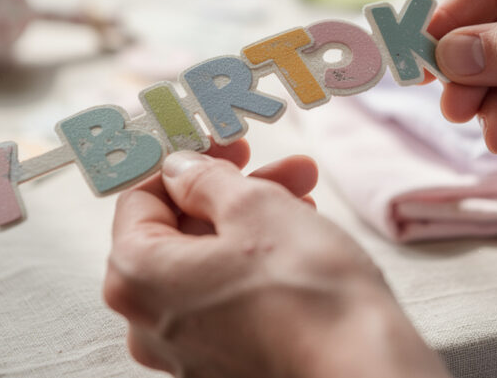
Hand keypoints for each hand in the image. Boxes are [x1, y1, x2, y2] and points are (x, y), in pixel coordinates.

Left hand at [103, 140, 449, 377]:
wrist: (359, 367)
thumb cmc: (306, 291)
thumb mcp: (254, 207)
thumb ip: (205, 179)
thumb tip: (181, 169)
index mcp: (137, 277)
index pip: (140, 198)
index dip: (185, 160)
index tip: (221, 141)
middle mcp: (148, 322)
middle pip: (177, 232)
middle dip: (231, 190)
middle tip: (275, 165)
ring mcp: (184, 351)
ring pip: (207, 263)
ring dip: (251, 221)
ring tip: (304, 195)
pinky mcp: (222, 365)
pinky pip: (225, 298)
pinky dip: (254, 263)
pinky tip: (298, 236)